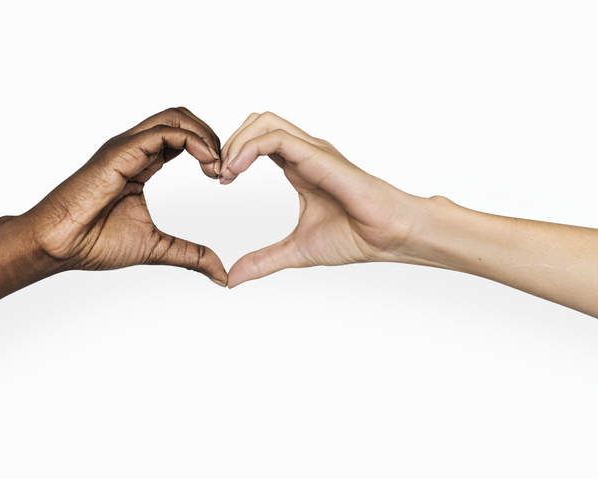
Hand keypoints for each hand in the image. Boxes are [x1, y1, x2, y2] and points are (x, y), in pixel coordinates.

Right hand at [23, 107, 227, 285]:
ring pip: (175, 117)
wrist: (58, 245)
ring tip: (218, 165)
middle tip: (226, 168)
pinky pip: (163, 132)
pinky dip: (193, 140)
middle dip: (212, 136)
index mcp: (141, 163)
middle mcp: (134, 148)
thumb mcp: (157, 247)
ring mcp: (126, 146)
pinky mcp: (121, 151)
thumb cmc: (94, 242)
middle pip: (182, 118)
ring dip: (205, 135)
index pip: (182, 137)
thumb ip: (190, 255)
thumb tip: (221, 274)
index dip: (209, 151)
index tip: (222, 178)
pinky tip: (207, 163)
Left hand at [219, 112, 417, 287]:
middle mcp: (304, 153)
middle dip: (229, 142)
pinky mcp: (319, 156)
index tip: (219, 182)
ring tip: (226, 173)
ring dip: (236, 141)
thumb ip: (263, 261)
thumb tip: (233, 278)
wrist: (388, 237)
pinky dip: (250, 148)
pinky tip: (237, 170)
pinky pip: (277, 137)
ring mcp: (312, 151)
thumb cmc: (355, 237)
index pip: (257, 141)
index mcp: (298, 167)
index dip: (231, 155)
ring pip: (264, 121)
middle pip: (256, 122)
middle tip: (217, 174)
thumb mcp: (295, 250)